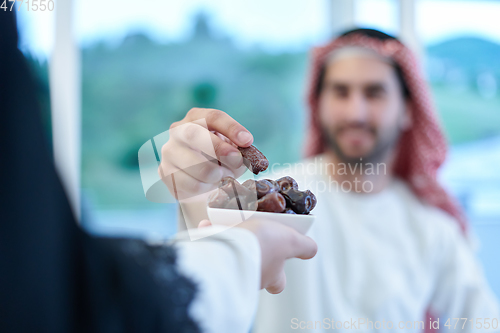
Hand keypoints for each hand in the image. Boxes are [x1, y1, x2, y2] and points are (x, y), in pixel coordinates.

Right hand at [159, 108, 253, 199]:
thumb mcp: (231, 148)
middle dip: (219, 149)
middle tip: (236, 160)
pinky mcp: (165, 173)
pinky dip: (207, 187)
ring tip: (224, 176)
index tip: (247, 141)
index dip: (231, 128)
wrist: (198, 178)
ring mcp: (169, 152)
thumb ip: (239, 150)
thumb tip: (244, 157)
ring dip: (215, 174)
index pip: (213, 117)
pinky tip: (211, 185)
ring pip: (192, 163)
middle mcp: (178, 131)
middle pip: (194, 134)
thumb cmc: (218, 158)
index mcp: (196, 118)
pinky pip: (190, 184)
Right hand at [198, 219, 317, 293]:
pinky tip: (207, 225)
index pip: (279, 282)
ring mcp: (231, 269)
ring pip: (231, 254)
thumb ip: (304, 246)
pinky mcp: (212, 259)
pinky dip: (209, 234)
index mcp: (271, 275)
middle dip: (252, 253)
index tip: (280, 257)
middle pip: (254, 267)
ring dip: (230, 238)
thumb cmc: (262, 245)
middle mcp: (251, 276)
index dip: (280, 272)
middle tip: (252, 236)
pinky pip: (212, 245)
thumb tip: (312, 249)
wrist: (230, 247)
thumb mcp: (290, 241)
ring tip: (229, 223)